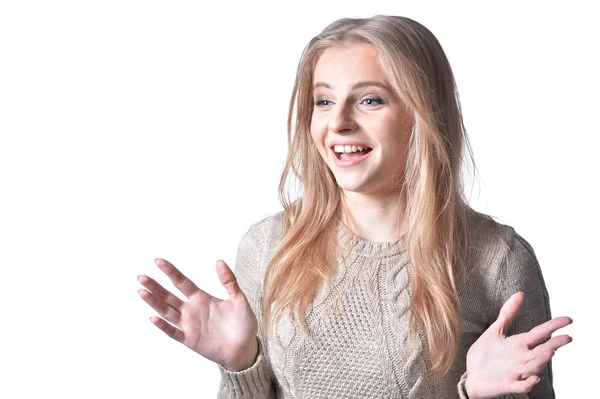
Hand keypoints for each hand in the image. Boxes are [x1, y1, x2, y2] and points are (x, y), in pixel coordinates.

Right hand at [138, 258, 258, 370]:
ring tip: (141, 292)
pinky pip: (174, 332)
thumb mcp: (238, 298)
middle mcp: (192, 310)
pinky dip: (163, 326)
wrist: (246, 348)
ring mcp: (189, 325)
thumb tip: (219, 261)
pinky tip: (154, 317)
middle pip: (169, 296)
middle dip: (155, 287)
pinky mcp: (190, 340)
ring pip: (167, 311)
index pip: (182, 282)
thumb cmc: (243, 324)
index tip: (158, 261)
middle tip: (141, 277)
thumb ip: (229, 281)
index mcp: (202, 298)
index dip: (170, 272)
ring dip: (154, 302)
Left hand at [465, 292, 571, 398]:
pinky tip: (534, 378)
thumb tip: (520, 293)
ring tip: (550, 352)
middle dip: (554, 344)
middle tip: (567, 337)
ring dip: (542, 360)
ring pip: (534, 367)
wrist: (472, 376)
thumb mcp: (495, 330)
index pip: (540, 334)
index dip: (553, 326)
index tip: (568, 320)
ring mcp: (516, 372)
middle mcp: (521, 358)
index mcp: (519, 344)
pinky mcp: (508, 384)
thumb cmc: (485, 355)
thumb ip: (507, 313)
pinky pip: (521, 386)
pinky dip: (528, 383)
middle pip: (541, 350)